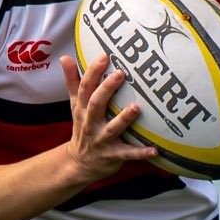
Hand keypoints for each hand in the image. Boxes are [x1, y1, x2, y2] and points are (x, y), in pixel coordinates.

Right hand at [57, 51, 155, 186]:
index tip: (104, 56)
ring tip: (136, 107)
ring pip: (112, 129)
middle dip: (106, 89)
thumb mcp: (75, 106)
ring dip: (124, 119)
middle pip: (96, 104)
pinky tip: (154, 150)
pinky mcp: (112, 155)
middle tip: (121, 73)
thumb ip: (73, 82)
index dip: (93, 71)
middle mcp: (90, 123)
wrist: (79, 163)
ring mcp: (101, 140)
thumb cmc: (83, 128)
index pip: (85, 88)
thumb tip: (65, 57)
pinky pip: (127, 154)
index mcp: (82, 109)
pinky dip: (140, 153)